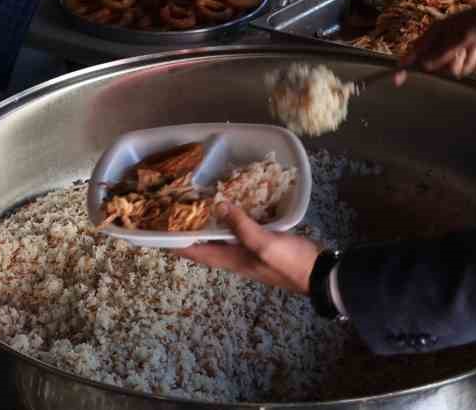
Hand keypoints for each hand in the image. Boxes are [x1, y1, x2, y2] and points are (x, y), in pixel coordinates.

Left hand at [176, 203, 321, 295]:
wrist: (320, 273)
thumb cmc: (289, 262)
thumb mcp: (264, 243)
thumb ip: (241, 225)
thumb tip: (218, 204)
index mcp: (230, 259)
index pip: (195, 252)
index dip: (174, 243)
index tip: (155, 232)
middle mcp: (235, 256)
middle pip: (204, 243)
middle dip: (187, 229)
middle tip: (172, 209)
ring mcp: (249, 250)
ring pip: (221, 235)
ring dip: (208, 222)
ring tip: (195, 202)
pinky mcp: (262, 242)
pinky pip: (239, 229)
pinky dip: (231, 216)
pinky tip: (231, 202)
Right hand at [398, 0, 475, 79]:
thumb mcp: (461, 37)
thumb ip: (442, 53)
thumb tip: (424, 65)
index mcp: (436, 33)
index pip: (415, 51)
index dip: (405, 65)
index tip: (397, 79)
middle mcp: (445, 42)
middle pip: (440, 67)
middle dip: (455, 62)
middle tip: (464, 51)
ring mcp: (459, 49)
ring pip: (458, 70)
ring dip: (472, 61)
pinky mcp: (472, 55)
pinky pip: (472, 69)